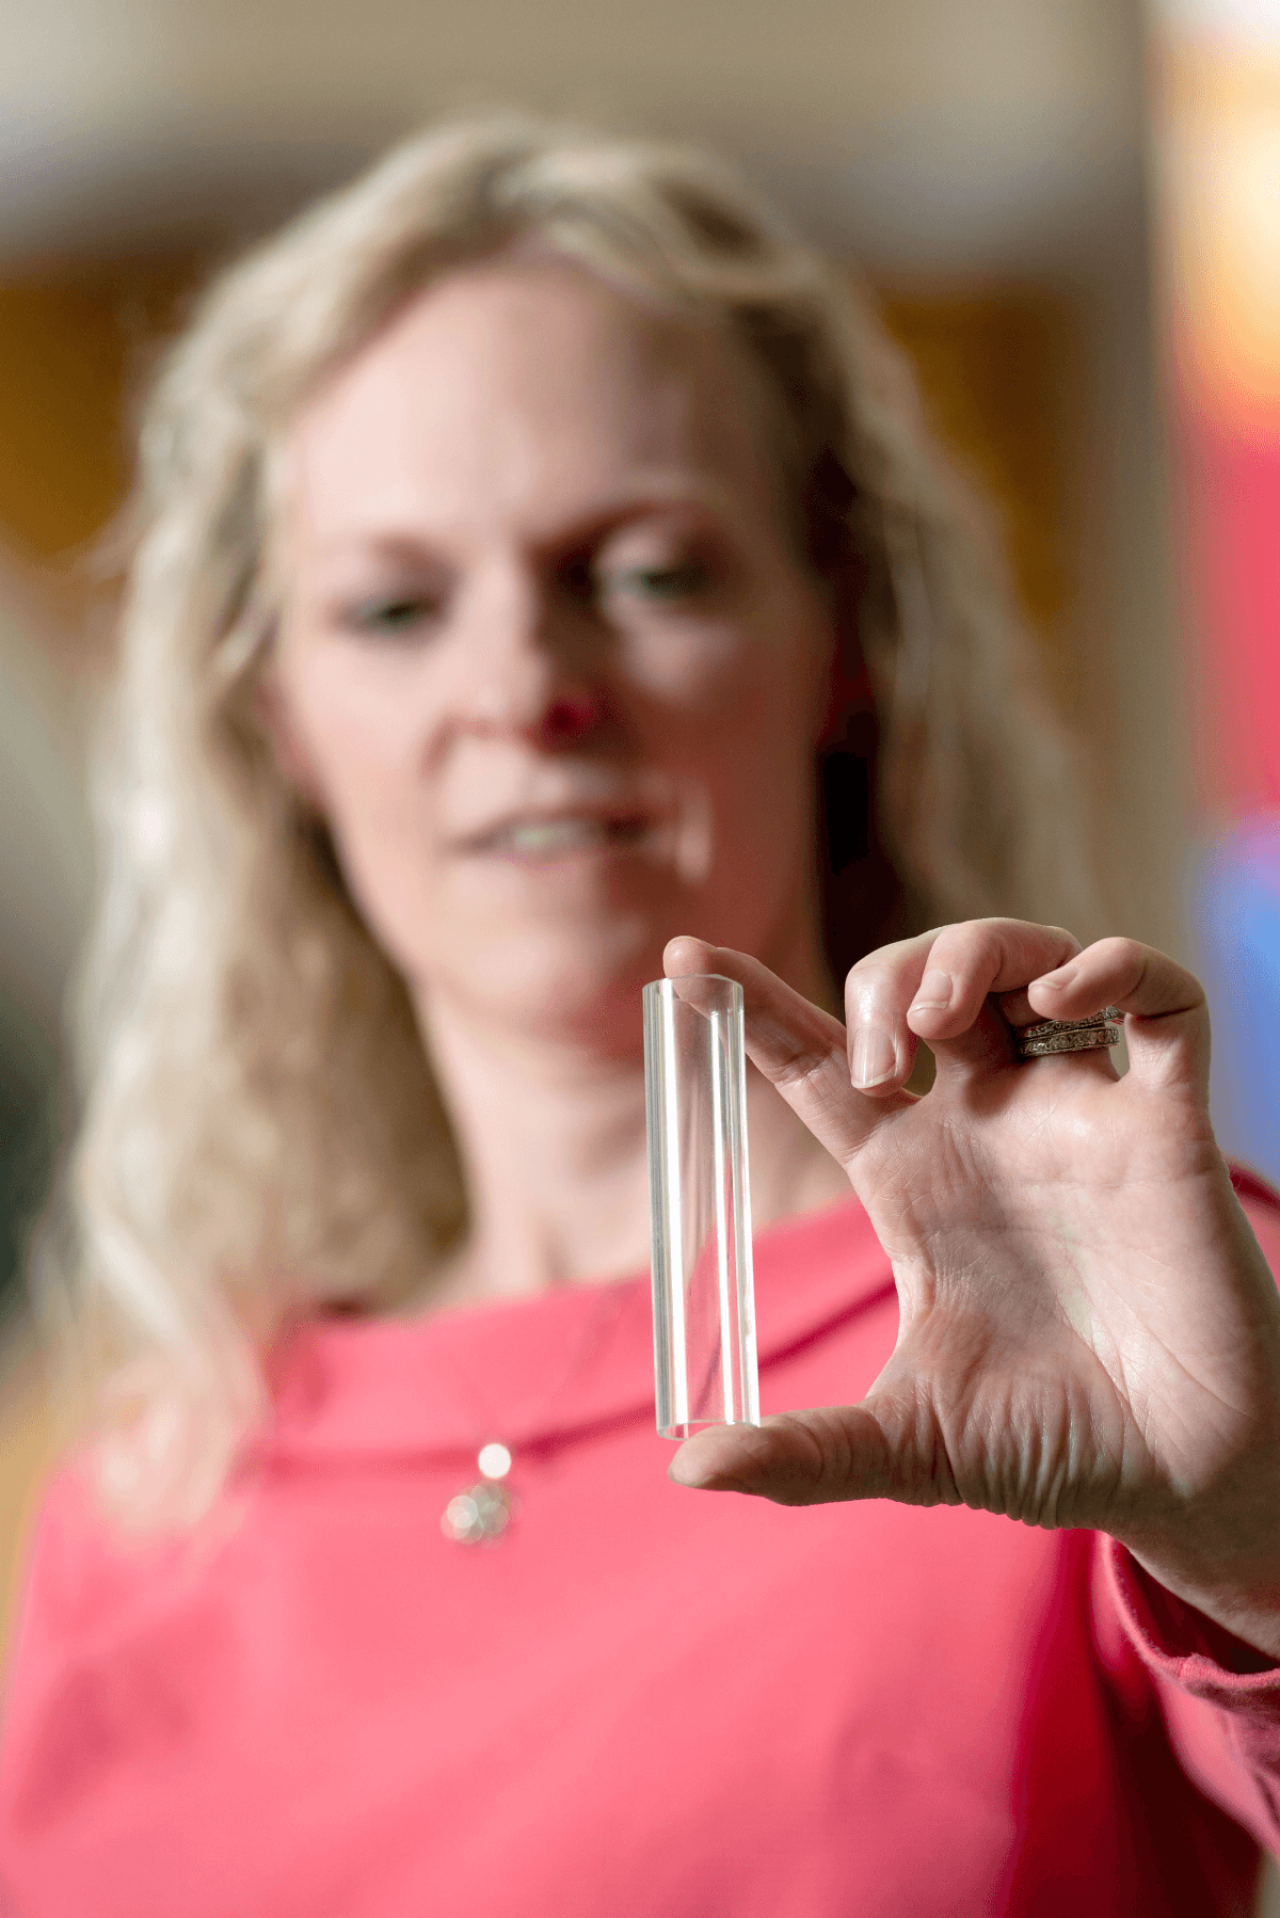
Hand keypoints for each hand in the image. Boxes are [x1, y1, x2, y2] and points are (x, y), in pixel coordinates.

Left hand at [666, 920, 1279, 1657]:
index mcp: (913, 1176)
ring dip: (974, 952)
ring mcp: (1080, 1112)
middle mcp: (990, 1124)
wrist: (1183, 1483)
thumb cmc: (1052, 1447)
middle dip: (885, 982)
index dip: (751, 1002)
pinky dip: (1116, 966)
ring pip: (1029, 957)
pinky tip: (1063, 1001)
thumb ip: (802, 1454)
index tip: (681, 957)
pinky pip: (1161, 998)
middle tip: (880, 1061)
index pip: (817, 1060)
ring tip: (943, 1017)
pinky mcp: (1171, 1121)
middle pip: (921, 981)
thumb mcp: (906, 1446)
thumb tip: (686, 1472)